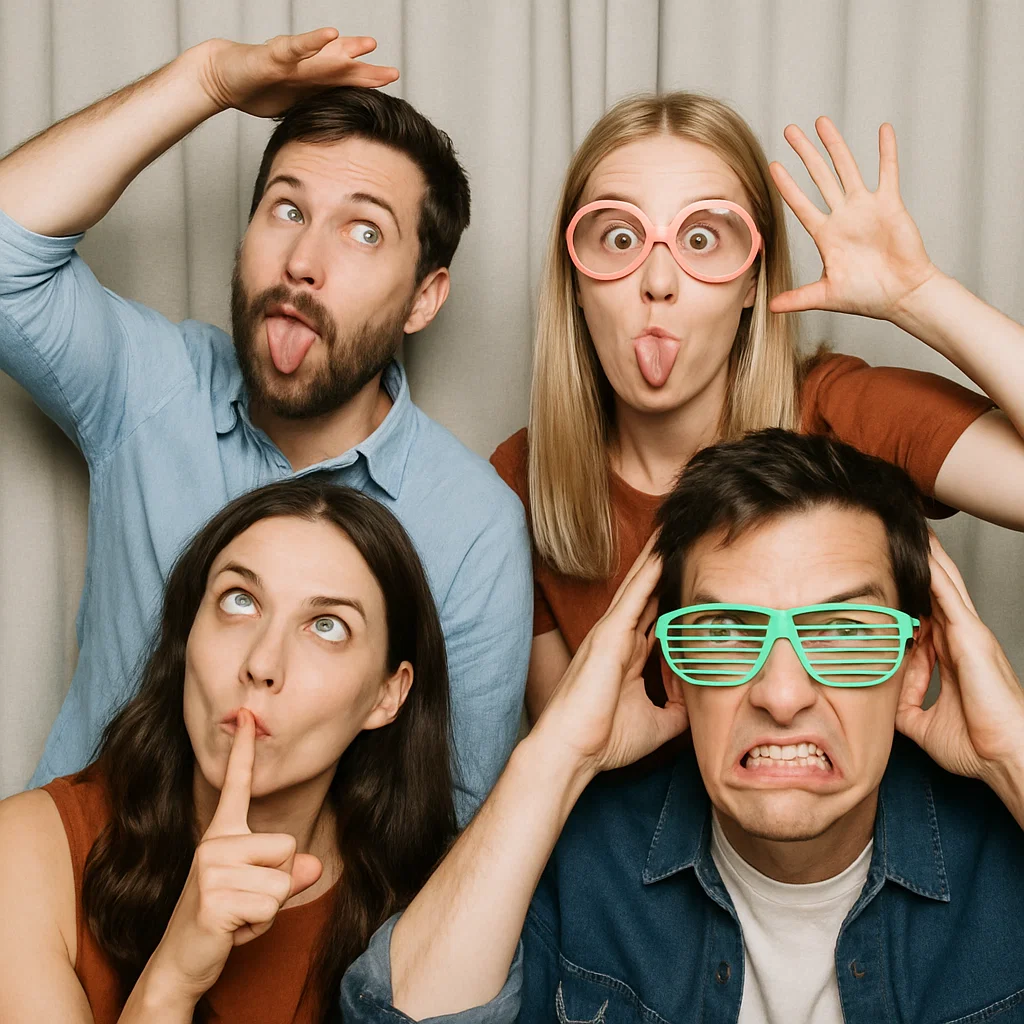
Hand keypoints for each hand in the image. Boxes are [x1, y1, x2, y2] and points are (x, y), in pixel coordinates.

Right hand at [149, 709, 322, 1000]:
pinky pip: (271, 905)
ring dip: (269, 907)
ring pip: (284, 879)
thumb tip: (314, 865)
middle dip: (279, 882)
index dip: (244, 750)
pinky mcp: (214, 898)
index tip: (248, 714)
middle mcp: (215, 843)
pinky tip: (231, 928)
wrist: (182, 961)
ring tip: (238, 914)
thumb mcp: (263, 891)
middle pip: (289, 846)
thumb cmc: (225, 919)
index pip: (236, 785)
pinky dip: (260, 925)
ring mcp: (211, 868)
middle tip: (244, 900)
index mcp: (223, 834)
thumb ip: (291, 873)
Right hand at [198, 29, 398, 116]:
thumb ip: (312, 113)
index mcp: (311, 80)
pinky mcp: (273, 56)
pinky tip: (329, 34)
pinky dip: (312, 41)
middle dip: (367, 70)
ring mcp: (292, 60)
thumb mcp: (291, 107)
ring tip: (369, 45)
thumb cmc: (255, 89)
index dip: (366, 85)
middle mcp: (306, 67)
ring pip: (324, 54)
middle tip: (394, 73)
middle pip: (342, 68)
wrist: (221, 77)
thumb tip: (332, 142)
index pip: (344, 83)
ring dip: (347, 49)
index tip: (390, 94)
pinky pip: (296, 47)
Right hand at [535, 536, 688, 777]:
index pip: (655, 617)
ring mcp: (612, 632)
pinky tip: (662, 548)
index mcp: (628, 656)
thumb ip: (681, 709)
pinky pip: (634, 594)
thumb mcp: (657, 724)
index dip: (671, 595)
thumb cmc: (605, 740)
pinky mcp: (609, 633)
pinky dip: (649, 571)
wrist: (573, 750)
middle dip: (662, 566)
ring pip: (640, 585)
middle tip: (681, 534)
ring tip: (673, 527)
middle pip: (647, 592)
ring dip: (656, 557)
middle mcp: (619, 638)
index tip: (689, 576)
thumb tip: (705, 701)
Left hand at [769, 116, 938, 320]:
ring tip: (821, 121)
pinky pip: (888, 172)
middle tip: (790, 130)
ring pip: (847, 168)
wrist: (903, 296)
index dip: (787, 186)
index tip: (773, 165)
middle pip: (820, 177)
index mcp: (826, 235)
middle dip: (805, 154)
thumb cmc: (867, 297)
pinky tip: (883, 129)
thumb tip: (771, 309)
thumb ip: (799, 297)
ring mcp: (866, 208)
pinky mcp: (890, 204)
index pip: (801, 205)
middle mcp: (843, 216)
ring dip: (835, 145)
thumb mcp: (826, 296)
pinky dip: (886, 151)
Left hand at [896, 535, 1023, 788]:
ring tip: (912, 530)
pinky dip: (936, 572)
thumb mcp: (922, 724)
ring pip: (944, 586)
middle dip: (921, 567)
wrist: (1006, 757)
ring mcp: (968, 635)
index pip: (924, 619)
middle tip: (900, 538)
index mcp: (951, 658)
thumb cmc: (978, 745)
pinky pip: (949, 596)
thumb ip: (901, 706)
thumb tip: (878, 697)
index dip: (907, 599)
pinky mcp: (971, 636)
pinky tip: (924, 550)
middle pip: (936, 593)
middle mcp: (960, 641)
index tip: (886, 581)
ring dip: (929, 558)